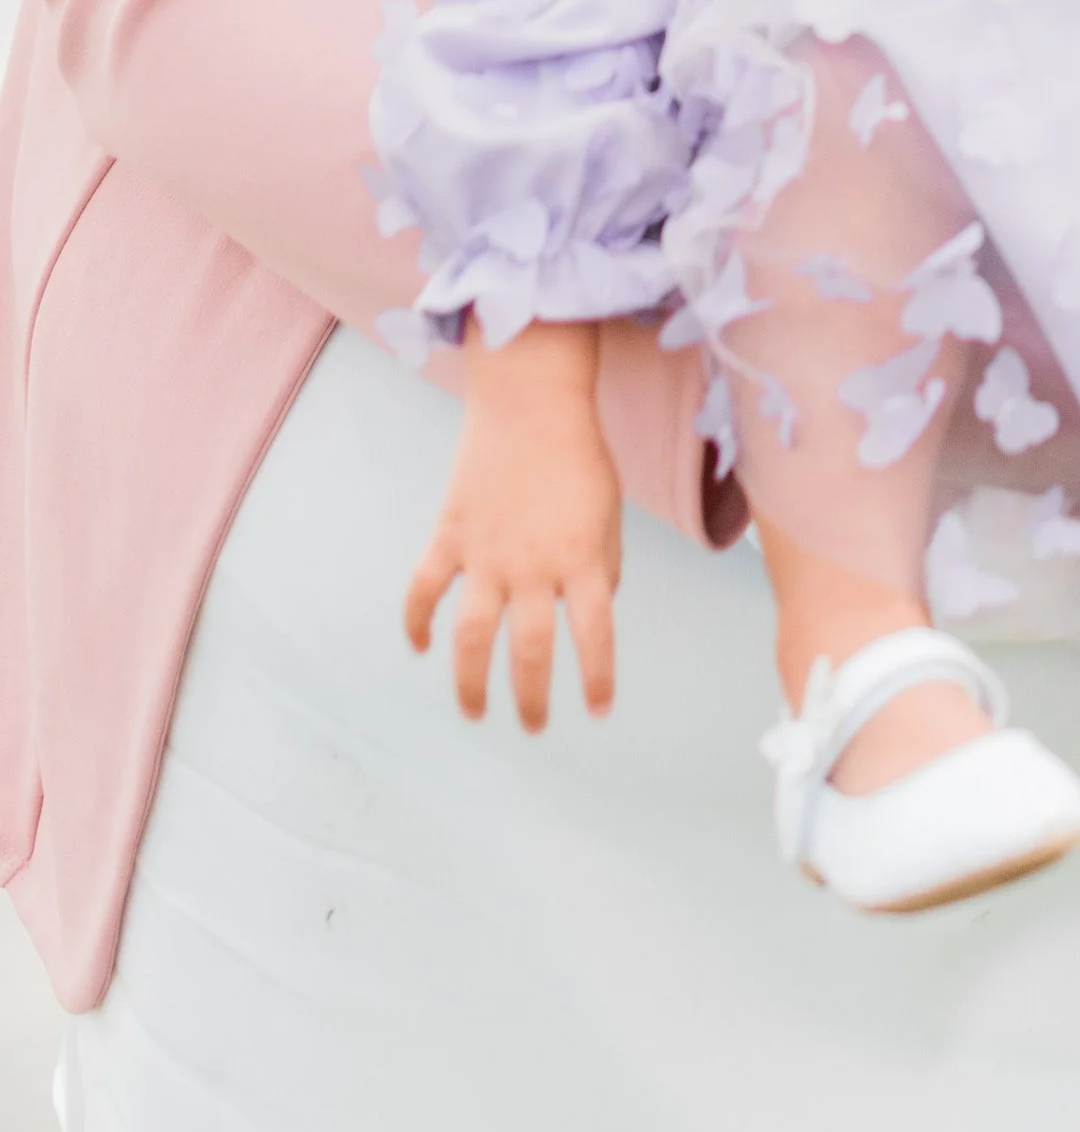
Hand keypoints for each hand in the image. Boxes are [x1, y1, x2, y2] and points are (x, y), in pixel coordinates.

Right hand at [404, 323, 622, 729]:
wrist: (531, 403)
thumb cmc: (579, 458)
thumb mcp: (610, 513)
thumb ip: (603, 567)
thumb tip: (590, 614)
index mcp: (582, 558)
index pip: (595, 635)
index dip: (597, 678)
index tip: (598, 712)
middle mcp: (533, 565)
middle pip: (528, 651)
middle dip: (531, 698)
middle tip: (534, 728)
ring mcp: (486, 554)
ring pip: (470, 638)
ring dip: (470, 683)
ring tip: (475, 712)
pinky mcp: (450, 536)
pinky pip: (424, 591)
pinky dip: (417, 623)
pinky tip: (422, 648)